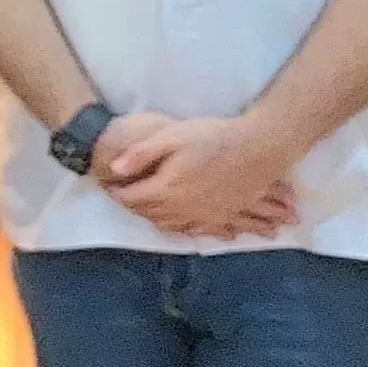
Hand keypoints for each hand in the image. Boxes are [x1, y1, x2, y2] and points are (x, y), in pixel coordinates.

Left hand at [98, 113, 299, 239]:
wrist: (259, 148)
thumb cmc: (213, 137)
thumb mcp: (171, 136)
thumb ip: (141, 153)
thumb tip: (114, 169)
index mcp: (167, 190)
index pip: (133, 198)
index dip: (117, 192)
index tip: (107, 185)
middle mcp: (183, 209)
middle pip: (149, 213)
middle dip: (133, 206)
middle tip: (122, 196)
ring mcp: (205, 215)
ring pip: (171, 224)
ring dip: (154, 218)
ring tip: (144, 209)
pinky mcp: (222, 216)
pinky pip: (196, 229)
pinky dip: (181, 228)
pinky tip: (180, 225)